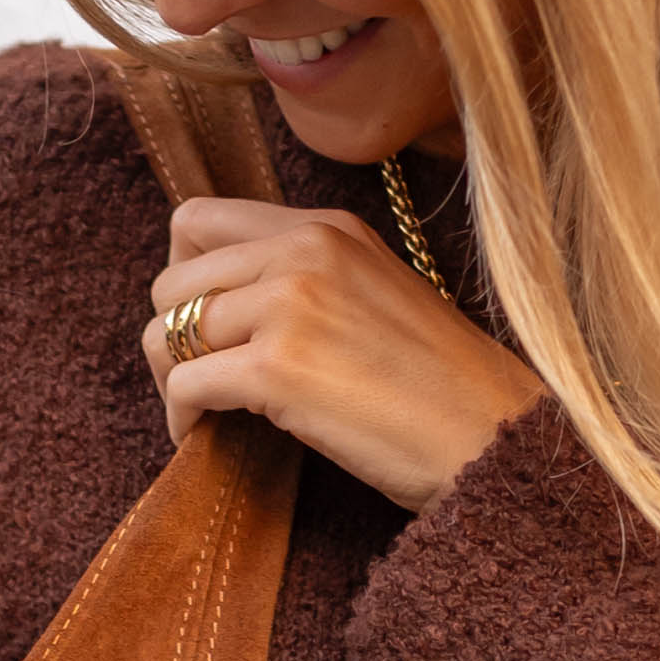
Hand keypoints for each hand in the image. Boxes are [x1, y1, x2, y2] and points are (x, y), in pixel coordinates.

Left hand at [145, 200, 545, 511]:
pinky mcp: (276, 367)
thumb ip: (311, 281)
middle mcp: (303, 251)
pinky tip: (202, 439)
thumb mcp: (377, 295)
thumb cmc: (442, 388)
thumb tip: (230, 308)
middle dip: (171, 336)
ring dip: (171, 380)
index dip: (184, 276)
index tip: (202, 323)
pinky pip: (185, 385)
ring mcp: (288, 305)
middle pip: (172, 280)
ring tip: (200, 413)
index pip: (199, 220)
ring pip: (166, 332)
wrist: (492, 437)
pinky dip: (182, 419)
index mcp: (327, 228)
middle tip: (197, 379)